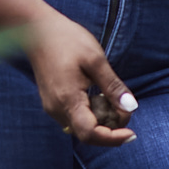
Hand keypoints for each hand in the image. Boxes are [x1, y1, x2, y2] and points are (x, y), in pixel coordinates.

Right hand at [23, 8, 136, 146]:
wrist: (37, 30)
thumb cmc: (67, 40)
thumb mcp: (96, 59)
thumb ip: (112, 86)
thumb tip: (131, 108)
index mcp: (68, 100)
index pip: (90, 134)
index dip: (113, 139)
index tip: (131, 134)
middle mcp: (57, 109)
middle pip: (86, 134)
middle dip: (110, 130)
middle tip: (126, 111)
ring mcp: (52, 107)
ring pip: (80, 127)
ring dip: (101, 122)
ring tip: (114, 101)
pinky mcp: (52, 102)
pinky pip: (74, 118)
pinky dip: (91, 115)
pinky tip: (100, 97)